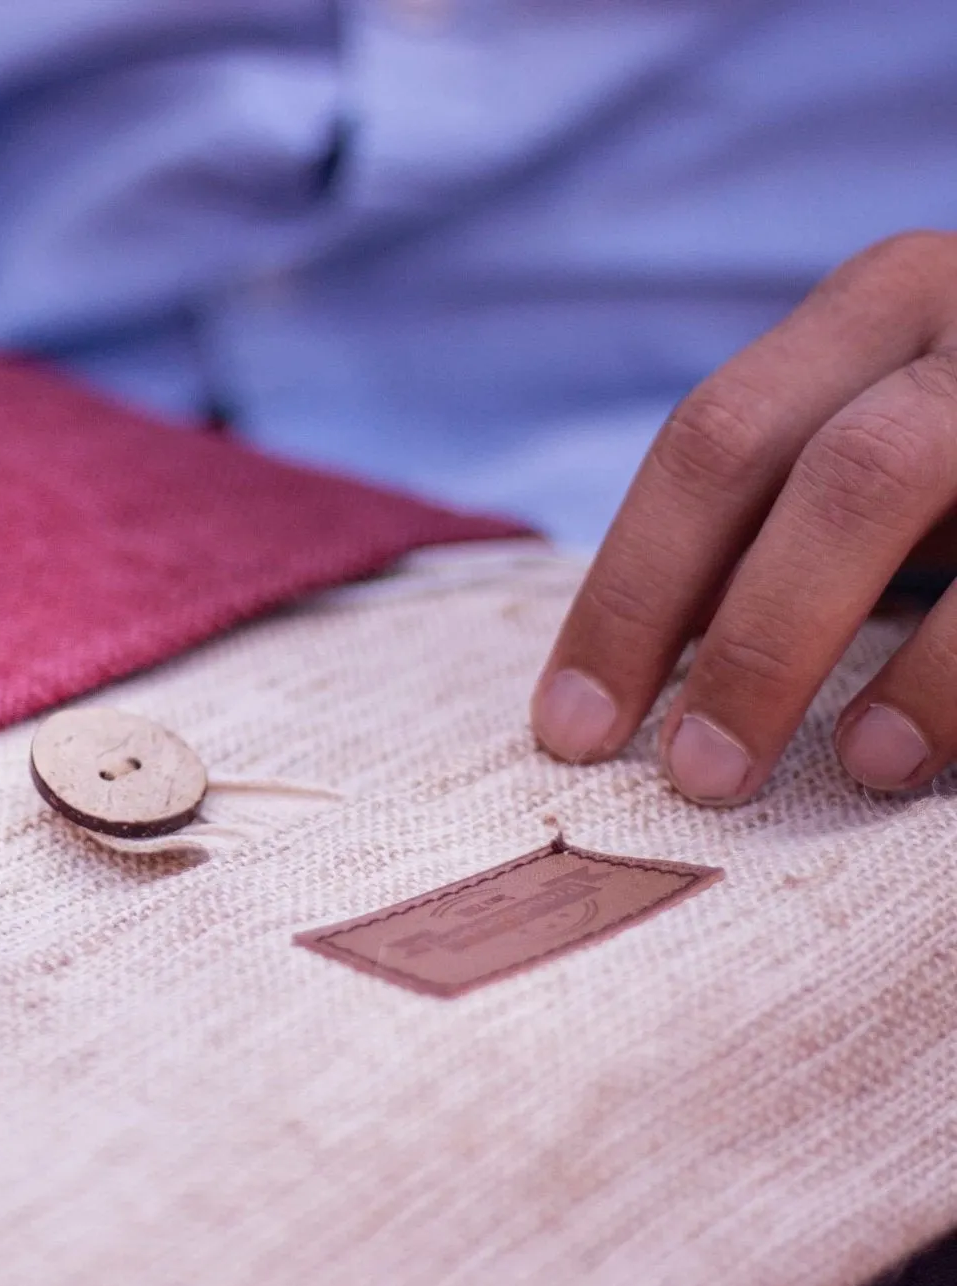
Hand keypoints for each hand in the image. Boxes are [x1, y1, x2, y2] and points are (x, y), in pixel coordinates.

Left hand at [532, 230, 956, 801]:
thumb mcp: (881, 444)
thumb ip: (778, 523)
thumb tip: (627, 683)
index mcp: (879, 303)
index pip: (714, 447)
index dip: (629, 596)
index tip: (572, 728)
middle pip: (837, 476)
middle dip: (753, 639)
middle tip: (696, 776)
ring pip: (941, 498)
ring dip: (916, 666)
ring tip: (855, 772)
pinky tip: (948, 751)